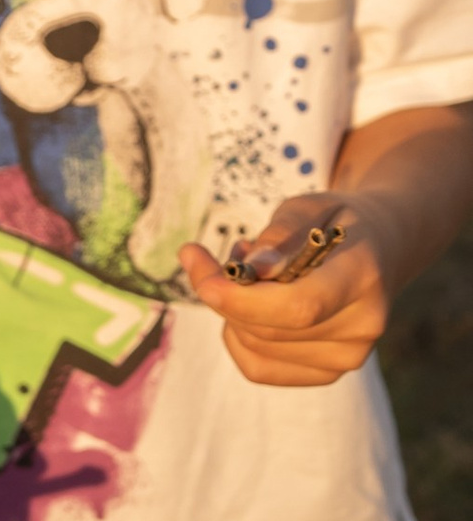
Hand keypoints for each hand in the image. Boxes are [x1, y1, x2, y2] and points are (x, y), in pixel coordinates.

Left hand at [182, 193, 394, 384]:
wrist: (379, 251)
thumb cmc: (333, 223)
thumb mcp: (307, 208)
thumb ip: (280, 234)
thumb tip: (253, 266)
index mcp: (361, 277)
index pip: (299, 306)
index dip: (242, 299)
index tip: (199, 273)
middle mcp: (362, 326)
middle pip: (271, 329)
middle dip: (220, 293)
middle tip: (204, 255)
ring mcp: (349, 356)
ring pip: (258, 346)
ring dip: (230, 308)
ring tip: (245, 272)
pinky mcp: (330, 372)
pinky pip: (260, 368)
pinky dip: (236, 335)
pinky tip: (246, 303)